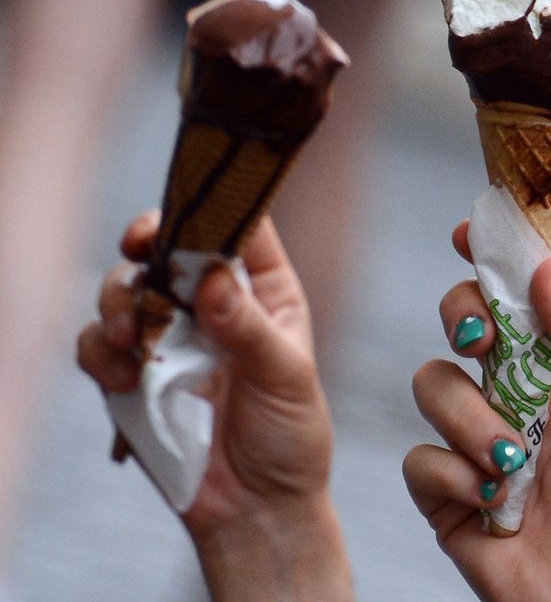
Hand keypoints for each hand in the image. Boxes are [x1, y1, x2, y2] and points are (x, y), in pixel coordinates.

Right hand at [77, 211, 350, 597]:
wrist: (255, 506)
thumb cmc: (289, 435)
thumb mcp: (287, 377)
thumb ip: (249, 328)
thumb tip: (211, 280)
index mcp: (264, 290)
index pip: (235, 227)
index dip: (205, 208)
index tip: (179, 212)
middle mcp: (213, 302)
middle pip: (165, 247)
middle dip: (143, 246)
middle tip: (135, 254)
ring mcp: (169, 335)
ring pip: (123, 289)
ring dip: (118, 303)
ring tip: (132, 339)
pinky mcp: (132, 373)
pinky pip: (97, 344)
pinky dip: (101, 353)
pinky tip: (126, 379)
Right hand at [405, 223, 550, 600]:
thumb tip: (549, 267)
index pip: (531, 289)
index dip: (501, 252)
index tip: (469, 228)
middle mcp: (522, 391)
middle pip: (467, 316)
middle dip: (465, 314)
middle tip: (483, 337)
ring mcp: (481, 439)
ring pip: (433, 382)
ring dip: (473, 422)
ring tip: (514, 466)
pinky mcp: (448, 492)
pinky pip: (419, 457)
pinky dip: (454, 478)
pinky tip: (493, 507)